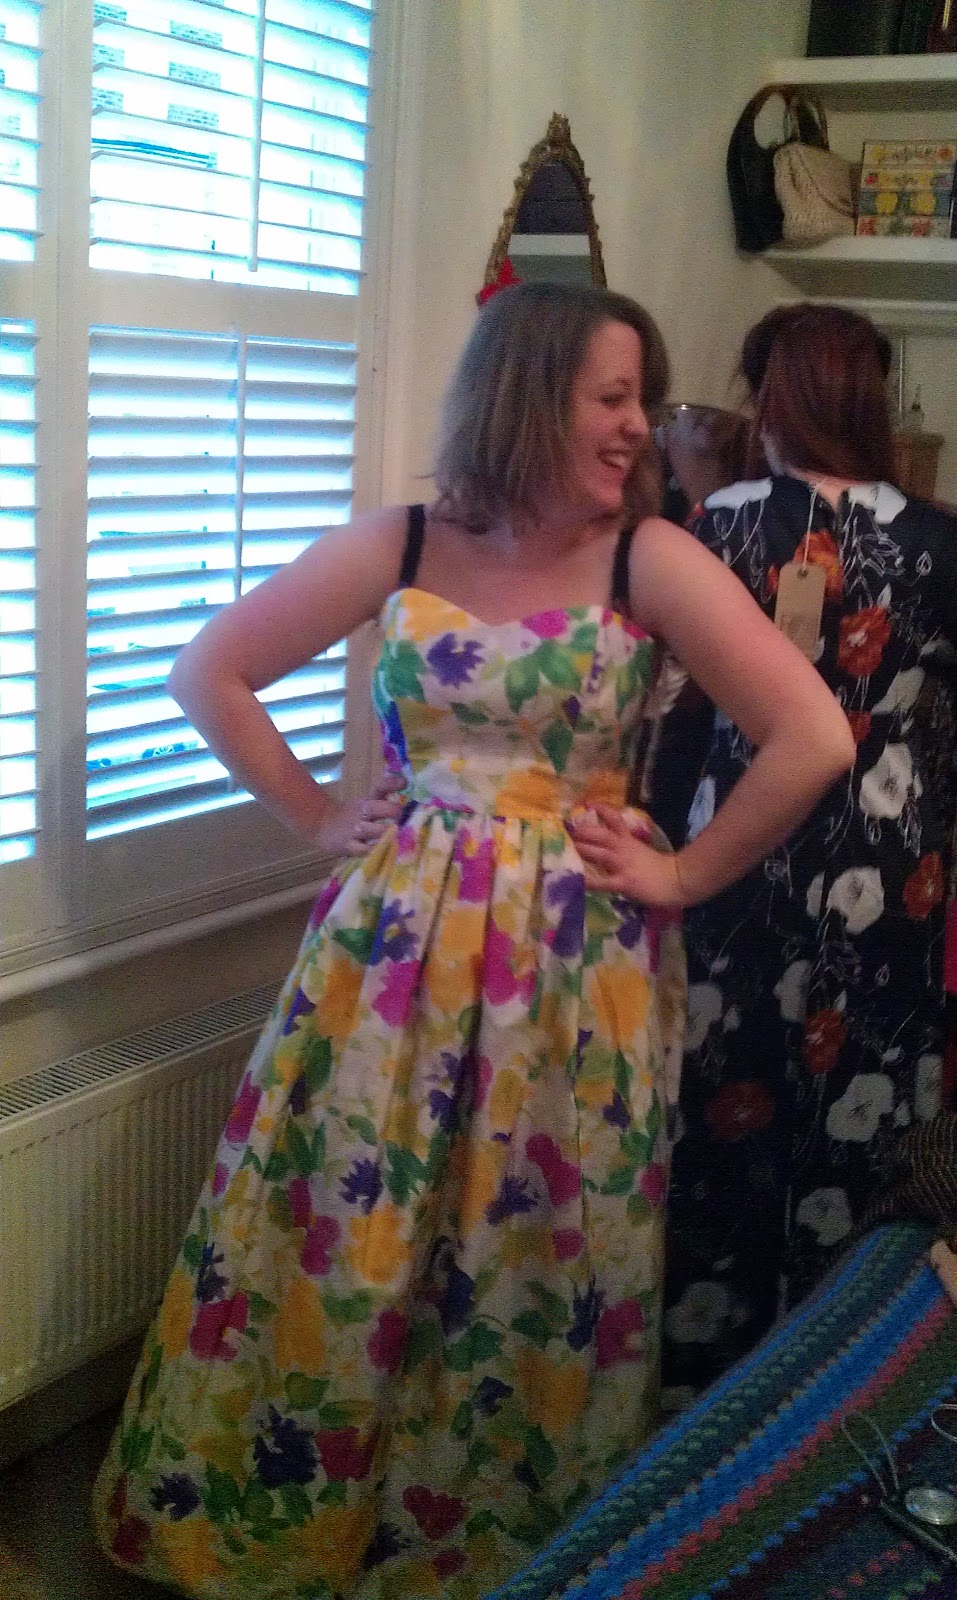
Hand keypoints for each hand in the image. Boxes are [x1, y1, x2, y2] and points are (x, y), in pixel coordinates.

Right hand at [313, 772, 404, 857]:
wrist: (322, 824)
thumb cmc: (353, 814)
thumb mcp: (367, 801)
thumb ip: (385, 794)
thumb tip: (405, 782)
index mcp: (367, 800)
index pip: (379, 788)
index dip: (391, 784)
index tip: (404, 783)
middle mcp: (361, 812)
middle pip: (374, 808)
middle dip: (391, 811)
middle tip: (404, 816)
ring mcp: (354, 830)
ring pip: (370, 830)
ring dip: (385, 832)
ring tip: (399, 836)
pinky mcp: (348, 846)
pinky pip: (363, 849)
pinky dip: (374, 850)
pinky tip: (385, 850)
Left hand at [568, 805, 685, 906]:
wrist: (679, 880)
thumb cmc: (662, 868)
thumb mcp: (643, 851)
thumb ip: (629, 848)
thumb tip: (613, 848)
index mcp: (629, 840)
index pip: (614, 819)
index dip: (601, 810)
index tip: (588, 804)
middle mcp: (623, 849)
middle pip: (599, 835)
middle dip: (580, 833)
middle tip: (564, 832)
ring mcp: (622, 865)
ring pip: (597, 853)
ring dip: (579, 850)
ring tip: (564, 849)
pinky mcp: (623, 882)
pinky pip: (601, 882)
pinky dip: (587, 882)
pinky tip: (575, 882)